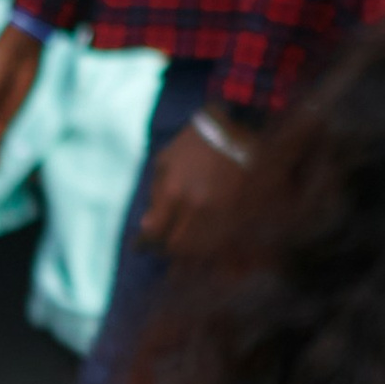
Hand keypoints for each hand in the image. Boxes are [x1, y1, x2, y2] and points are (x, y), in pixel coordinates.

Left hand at [134, 115, 249, 255]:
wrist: (237, 129)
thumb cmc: (194, 144)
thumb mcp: (165, 162)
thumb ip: (155, 195)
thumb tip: (147, 226)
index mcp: (174, 192)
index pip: (155, 234)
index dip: (146, 243)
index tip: (143, 244)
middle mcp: (198, 207)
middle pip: (178, 247)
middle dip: (167, 250)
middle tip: (163, 248)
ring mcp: (222, 212)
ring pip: (201, 249)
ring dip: (189, 254)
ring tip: (183, 250)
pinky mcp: (241, 213)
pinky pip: (223, 242)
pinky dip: (211, 249)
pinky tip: (204, 245)